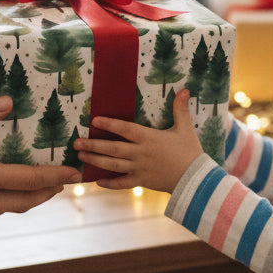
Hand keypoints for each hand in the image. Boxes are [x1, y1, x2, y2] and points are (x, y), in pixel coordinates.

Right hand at [0, 96, 78, 223]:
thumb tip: (9, 103)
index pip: (28, 180)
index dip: (55, 177)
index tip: (75, 173)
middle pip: (24, 202)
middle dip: (47, 192)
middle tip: (63, 181)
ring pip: (6, 208)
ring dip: (25, 198)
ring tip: (37, 185)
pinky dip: (2, 201)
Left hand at [74, 88, 203, 192]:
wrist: (196, 179)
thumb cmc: (190, 152)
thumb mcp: (185, 128)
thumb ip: (180, 109)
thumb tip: (184, 89)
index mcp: (149, 138)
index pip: (125, 129)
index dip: (110, 124)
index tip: (94, 120)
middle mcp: (141, 153)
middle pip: (113, 148)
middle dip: (94, 145)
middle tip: (77, 142)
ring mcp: (140, 169)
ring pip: (113, 165)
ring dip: (96, 160)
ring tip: (81, 155)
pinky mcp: (142, 182)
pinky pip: (122, 183)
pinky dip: (109, 183)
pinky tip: (97, 181)